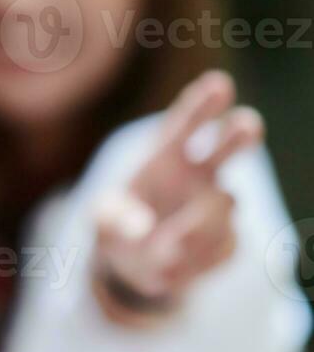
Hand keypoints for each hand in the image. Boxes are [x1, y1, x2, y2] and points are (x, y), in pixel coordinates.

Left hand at [92, 70, 260, 318]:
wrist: (134, 267)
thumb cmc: (118, 227)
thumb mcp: (103, 220)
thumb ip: (116, 220)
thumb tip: (144, 230)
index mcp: (165, 158)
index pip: (185, 125)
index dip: (203, 105)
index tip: (220, 84)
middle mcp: (198, 176)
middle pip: (227, 145)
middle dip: (239, 133)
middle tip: (248, 124)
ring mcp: (217, 207)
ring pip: (226, 204)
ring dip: (199, 223)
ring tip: (168, 244)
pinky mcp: (227, 240)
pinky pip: (223, 245)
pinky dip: (197, 258)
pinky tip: (175, 263)